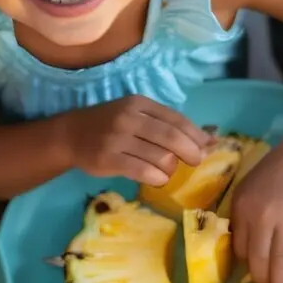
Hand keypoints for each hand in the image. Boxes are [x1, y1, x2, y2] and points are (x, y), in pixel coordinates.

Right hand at [62, 96, 211, 186]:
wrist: (71, 135)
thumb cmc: (110, 125)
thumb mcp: (137, 115)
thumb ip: (168, 124)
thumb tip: (210, 138)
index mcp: (139, 104)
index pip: (176, 119)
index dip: (196, 135)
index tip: (208, 147)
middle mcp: (129, 118)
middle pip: (172, 138)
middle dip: (191, 152)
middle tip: (195, 161)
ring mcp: (118, 139)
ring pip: (161, 158)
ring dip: (171, 168)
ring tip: (166, 170)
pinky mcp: (109, 159)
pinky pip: (144, 172)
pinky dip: (158, 178)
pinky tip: (157, 178)